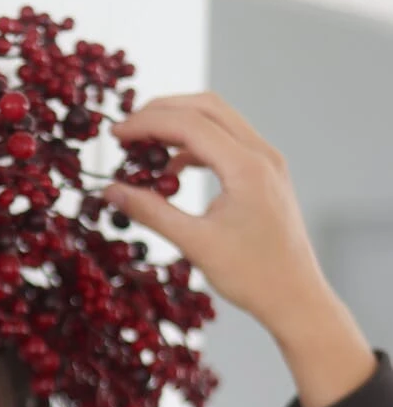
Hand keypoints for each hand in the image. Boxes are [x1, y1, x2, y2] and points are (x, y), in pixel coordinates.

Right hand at [105, 92, 375, 406]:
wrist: (296, 298)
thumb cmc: (252, 277)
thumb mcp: (195, 244)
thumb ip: (151, 212)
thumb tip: (110, 191)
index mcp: (247, 167)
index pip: (189, 124)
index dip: (146, 123)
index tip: (116, 134)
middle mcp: (262, 154)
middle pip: (206, 107)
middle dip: (162, 112)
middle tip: (127, 130)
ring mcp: (267, 162)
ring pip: (218, 120)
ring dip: (180, 125)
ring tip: (145, 146)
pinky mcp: (266, 174)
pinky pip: (228, 142)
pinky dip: (196, 145)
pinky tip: (174, 168)